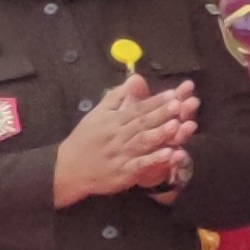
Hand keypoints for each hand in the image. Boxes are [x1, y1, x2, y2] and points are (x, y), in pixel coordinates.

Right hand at [49, 75, 192, 207]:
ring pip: (143, 142)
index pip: (137, 108)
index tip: (173, 94)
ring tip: (178, 125)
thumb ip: (117, 97)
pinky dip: (155, 160)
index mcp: (113, 120)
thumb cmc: (86, 139)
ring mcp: (121, 154)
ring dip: (160, 134)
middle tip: (180, 104)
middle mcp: (118, 135)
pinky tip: (170, 155)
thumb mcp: (98, 114)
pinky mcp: (124, 172)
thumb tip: (135, 77)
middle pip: (143, 123)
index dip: (156, 101)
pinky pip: (141, 165)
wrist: (68, 168)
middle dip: (162, 113)